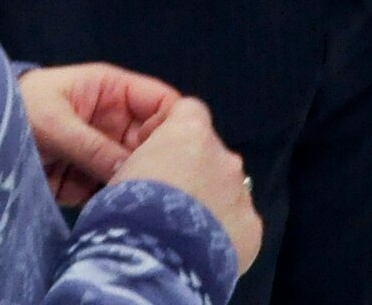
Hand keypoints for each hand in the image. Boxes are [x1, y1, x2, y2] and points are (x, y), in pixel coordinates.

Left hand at [19, 64, 180, 206]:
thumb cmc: (15, 111)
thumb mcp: (54, 123)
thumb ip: (93, 146)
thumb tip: (131, 171)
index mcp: (113, 92)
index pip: (160, 102)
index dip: (172, 122)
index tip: (176, 150)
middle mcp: (113, 122)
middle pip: (150, 140)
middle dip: (153, 160)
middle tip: (153, 183)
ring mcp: (99, 152)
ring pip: (131, 168)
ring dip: (130, 183)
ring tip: (129, 200)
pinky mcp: (82, 180)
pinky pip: (106, 191)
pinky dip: (108, 201)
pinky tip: (108, 210)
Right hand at [110, 97, 261, 274]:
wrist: (150, 259)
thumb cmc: (125, 210)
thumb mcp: (121, 173)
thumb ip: (146, 160)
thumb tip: (150, 172)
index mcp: (191, 133)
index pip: (188, 111)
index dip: (169, 129)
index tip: (151, 152)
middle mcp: (224, 155)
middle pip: (210, 154)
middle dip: (192, 171)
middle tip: (164, 201)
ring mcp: (241, 191)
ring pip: (226, 189)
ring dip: (208, 202)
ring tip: (181, 230)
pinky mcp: (251, 227)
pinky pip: (237, 223)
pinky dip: (222, 233)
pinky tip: (199, 250)